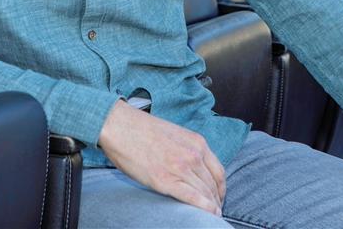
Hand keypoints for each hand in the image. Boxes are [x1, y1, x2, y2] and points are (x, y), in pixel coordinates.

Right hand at [97, 100, 225, 215]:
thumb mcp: (174, 134)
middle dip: (216, 200)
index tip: (218, 197)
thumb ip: (187, 149)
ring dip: (211, 206)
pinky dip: (204, 208)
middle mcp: (193, 155)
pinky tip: (209, 215)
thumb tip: (193, 167)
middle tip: (215, 210)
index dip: (221, 188)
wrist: (121, 126)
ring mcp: (181, 168)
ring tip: (211, 216)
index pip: (218, 171)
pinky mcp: (166, 181)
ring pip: (205, 193)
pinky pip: (193, 198)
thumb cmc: (142, 130)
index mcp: (197, 142)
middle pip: (213, 184)